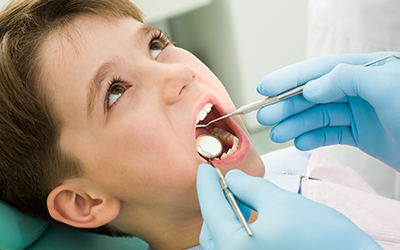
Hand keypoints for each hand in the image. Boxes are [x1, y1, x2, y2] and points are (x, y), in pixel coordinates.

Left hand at [197, 164, 381, 249]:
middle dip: (216, 201)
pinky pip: (237, 245)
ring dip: (228, 214)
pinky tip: (251, 213)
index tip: (204, 168)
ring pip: (223, 238)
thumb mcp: (280, 202)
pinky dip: (238, 227)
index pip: (210, 209)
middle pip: (212, 227)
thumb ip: (249, 187)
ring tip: (242, 195)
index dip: (206, 184)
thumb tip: (232, 178)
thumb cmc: (321, 237)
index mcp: (234, 247)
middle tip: (225, 180)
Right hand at [256, 52, 399, 170]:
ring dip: (296, 124)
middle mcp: (359, 89)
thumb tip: (312, 87)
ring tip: (277, 134)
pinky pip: (331, 134)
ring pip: (319, 116)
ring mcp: (360, 112)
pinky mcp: (361, 134)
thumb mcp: (386, 86)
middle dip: (287, 105)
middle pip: (314, 95)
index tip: (265, 87)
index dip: (290, 77)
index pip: (319, 69)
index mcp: (365, 70)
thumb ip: (346, 78)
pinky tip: (300, 142)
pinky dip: (314, 138)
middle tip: (264, 116)